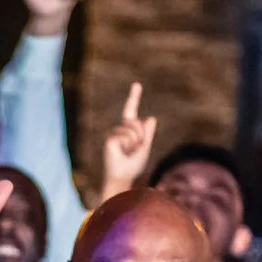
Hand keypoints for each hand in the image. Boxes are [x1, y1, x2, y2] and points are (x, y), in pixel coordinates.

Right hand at [99, 82, 156, 199]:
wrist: (122, 177)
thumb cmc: (133, 166)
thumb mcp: (145, 147)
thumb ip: (148, 133)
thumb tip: (150, 117)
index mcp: (128, 130)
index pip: (131, 111)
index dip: (133, 97)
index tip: (137, 84)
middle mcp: (119, 129)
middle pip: (137, 122)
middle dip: (142, 136)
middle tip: (136, 149)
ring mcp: (114, 133)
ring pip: (133, 129)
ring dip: (136, 142)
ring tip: (128, 152)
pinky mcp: (110, 138)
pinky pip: (127, 135)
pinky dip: (129, 145)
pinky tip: (122, 152)